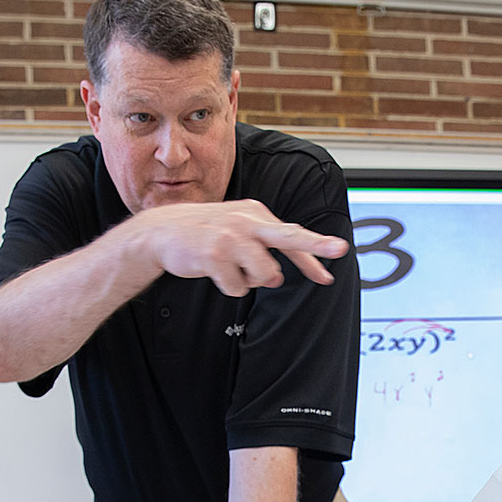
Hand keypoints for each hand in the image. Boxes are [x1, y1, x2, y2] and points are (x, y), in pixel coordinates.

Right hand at [137, 200, 347, 296]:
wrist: (161, 232)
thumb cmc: (205, 232)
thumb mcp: (237, 229)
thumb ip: (263, 247)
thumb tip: (285, 275)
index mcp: (255, 213)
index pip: (292, 234)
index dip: (316, 249)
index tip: (340, 250)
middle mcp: (246, 222)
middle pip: (289, 237)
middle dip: (315, 244)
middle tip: (340, 248)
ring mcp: (230, 237)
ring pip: (264, 275)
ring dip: (252, 280)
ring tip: (231, 267)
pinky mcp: (214, 255)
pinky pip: (237, 288)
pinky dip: (229, 286)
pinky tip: (215, 271)